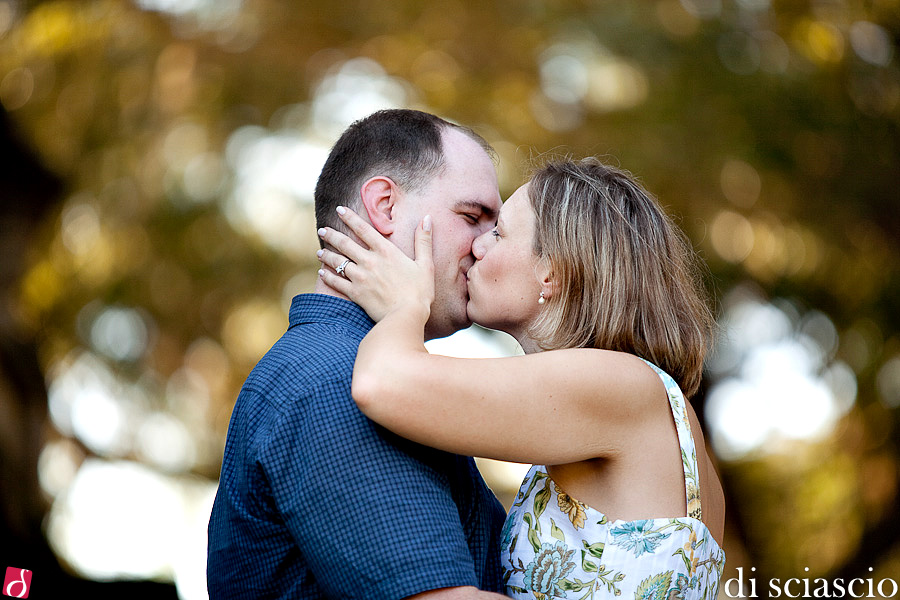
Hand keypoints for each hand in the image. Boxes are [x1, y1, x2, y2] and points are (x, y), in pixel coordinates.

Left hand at [317, 206, 434, 322]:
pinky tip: (321, 273)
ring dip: (326, 255)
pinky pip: (336, 282)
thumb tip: (427, 218)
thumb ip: (423, 240)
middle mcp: (370, 261)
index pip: (364, 229)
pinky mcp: (355, 293)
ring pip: (338, 262)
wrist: (406, 315)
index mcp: (386, 251)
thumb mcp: (426, 264)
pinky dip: (327, 276)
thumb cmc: (419, 291)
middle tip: (323, 230)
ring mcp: (360, 277)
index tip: (340, 210)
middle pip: (345, 243)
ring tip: (319, 252)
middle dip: (332, 235)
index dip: (350, 218)